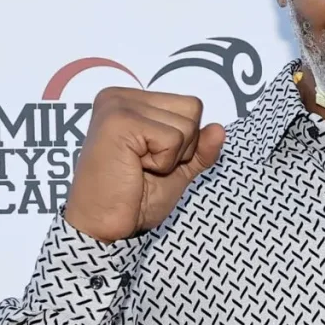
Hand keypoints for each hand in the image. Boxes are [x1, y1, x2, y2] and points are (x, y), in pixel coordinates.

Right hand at [64, 87, 225, 243]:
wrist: (104, 227)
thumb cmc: (134, 199)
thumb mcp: (178, 170)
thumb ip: (200, 148)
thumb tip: (220, 129)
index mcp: (131, 100)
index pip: (190, 106)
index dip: (185, 142)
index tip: (150, 160)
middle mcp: (121, 96)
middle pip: (193, 109)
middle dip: (181, 147)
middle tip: (145, 166)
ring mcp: (118, 106)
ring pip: (187, 125)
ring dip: (171, 157)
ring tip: (139, 168)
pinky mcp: (119, 121)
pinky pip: (173, 139)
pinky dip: (163, 163)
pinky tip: (135, 169)